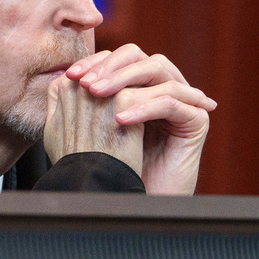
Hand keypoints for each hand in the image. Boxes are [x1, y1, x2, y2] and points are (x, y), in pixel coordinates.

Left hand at [60, 45, 215, 194]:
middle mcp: (161, 87)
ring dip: (124, 79)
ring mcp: (182, 100)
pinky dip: (144, 106)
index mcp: (139, 86)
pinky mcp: (196, 118)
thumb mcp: (89, 130)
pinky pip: (170, 102)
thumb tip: (61, 77)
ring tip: (98, 94)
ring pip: (158, 69)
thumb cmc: (113, 169)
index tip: (71, 75)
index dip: (95, 63)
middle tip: (86, 83)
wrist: (136, 201)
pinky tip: (120, 119)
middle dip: (110, 66)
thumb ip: (79, 103)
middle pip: (140, 56)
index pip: (118, 59)